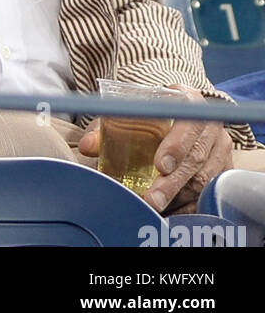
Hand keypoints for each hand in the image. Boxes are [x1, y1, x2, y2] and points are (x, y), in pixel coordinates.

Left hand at [77, 85, 233, 214]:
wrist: (177, 112)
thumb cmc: (151, 112)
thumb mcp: (130, 112)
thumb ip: (108, 126)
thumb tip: (88, 146)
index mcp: (188, 99)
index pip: (187, 122)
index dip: (176, 145)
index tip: (160, 165)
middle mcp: (209, 123)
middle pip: (195, 156)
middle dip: (172, 182)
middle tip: (152, 199)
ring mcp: (220, 147)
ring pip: (204, 178)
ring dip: (180, 196)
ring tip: (157, 209)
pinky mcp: (224, 167)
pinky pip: (210, 192)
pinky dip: (191, 205)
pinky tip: (173, 212)